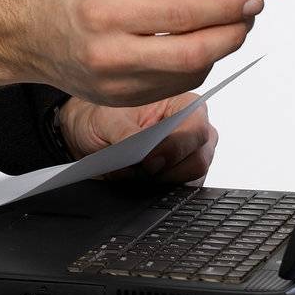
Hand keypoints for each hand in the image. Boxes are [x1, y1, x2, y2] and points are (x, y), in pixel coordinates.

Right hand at [12, 0, 260, 107]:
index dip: (226, 8)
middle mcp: (112, 54)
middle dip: (232, 33)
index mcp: (108, 12)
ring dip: (216, 49)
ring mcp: (117, 86)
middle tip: (248, 15)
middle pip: (193, 54)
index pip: (184, 14)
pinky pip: (174, 86)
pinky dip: (193, 65)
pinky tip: (191, 45)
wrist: (30, 35)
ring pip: (190, 73)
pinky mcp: (123, 102)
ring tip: (219, 25)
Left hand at [58, 92, 218, 185]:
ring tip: (132, 172)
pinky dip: (158, 190)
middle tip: (138, 170)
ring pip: (191, 179)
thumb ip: (124, 133)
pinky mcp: (183, 176)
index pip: (196, 128)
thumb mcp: (107, 119)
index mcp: (182, 103)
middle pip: (198, 159)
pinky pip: (180, 191)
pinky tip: (137, 180)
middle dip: (167, 170)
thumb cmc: (107, 116)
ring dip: (160, 181)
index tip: (149, 160)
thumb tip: (139, 154)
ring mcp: (191, 155)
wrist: (95, 133)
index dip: (176, 147)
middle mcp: (193, 130)